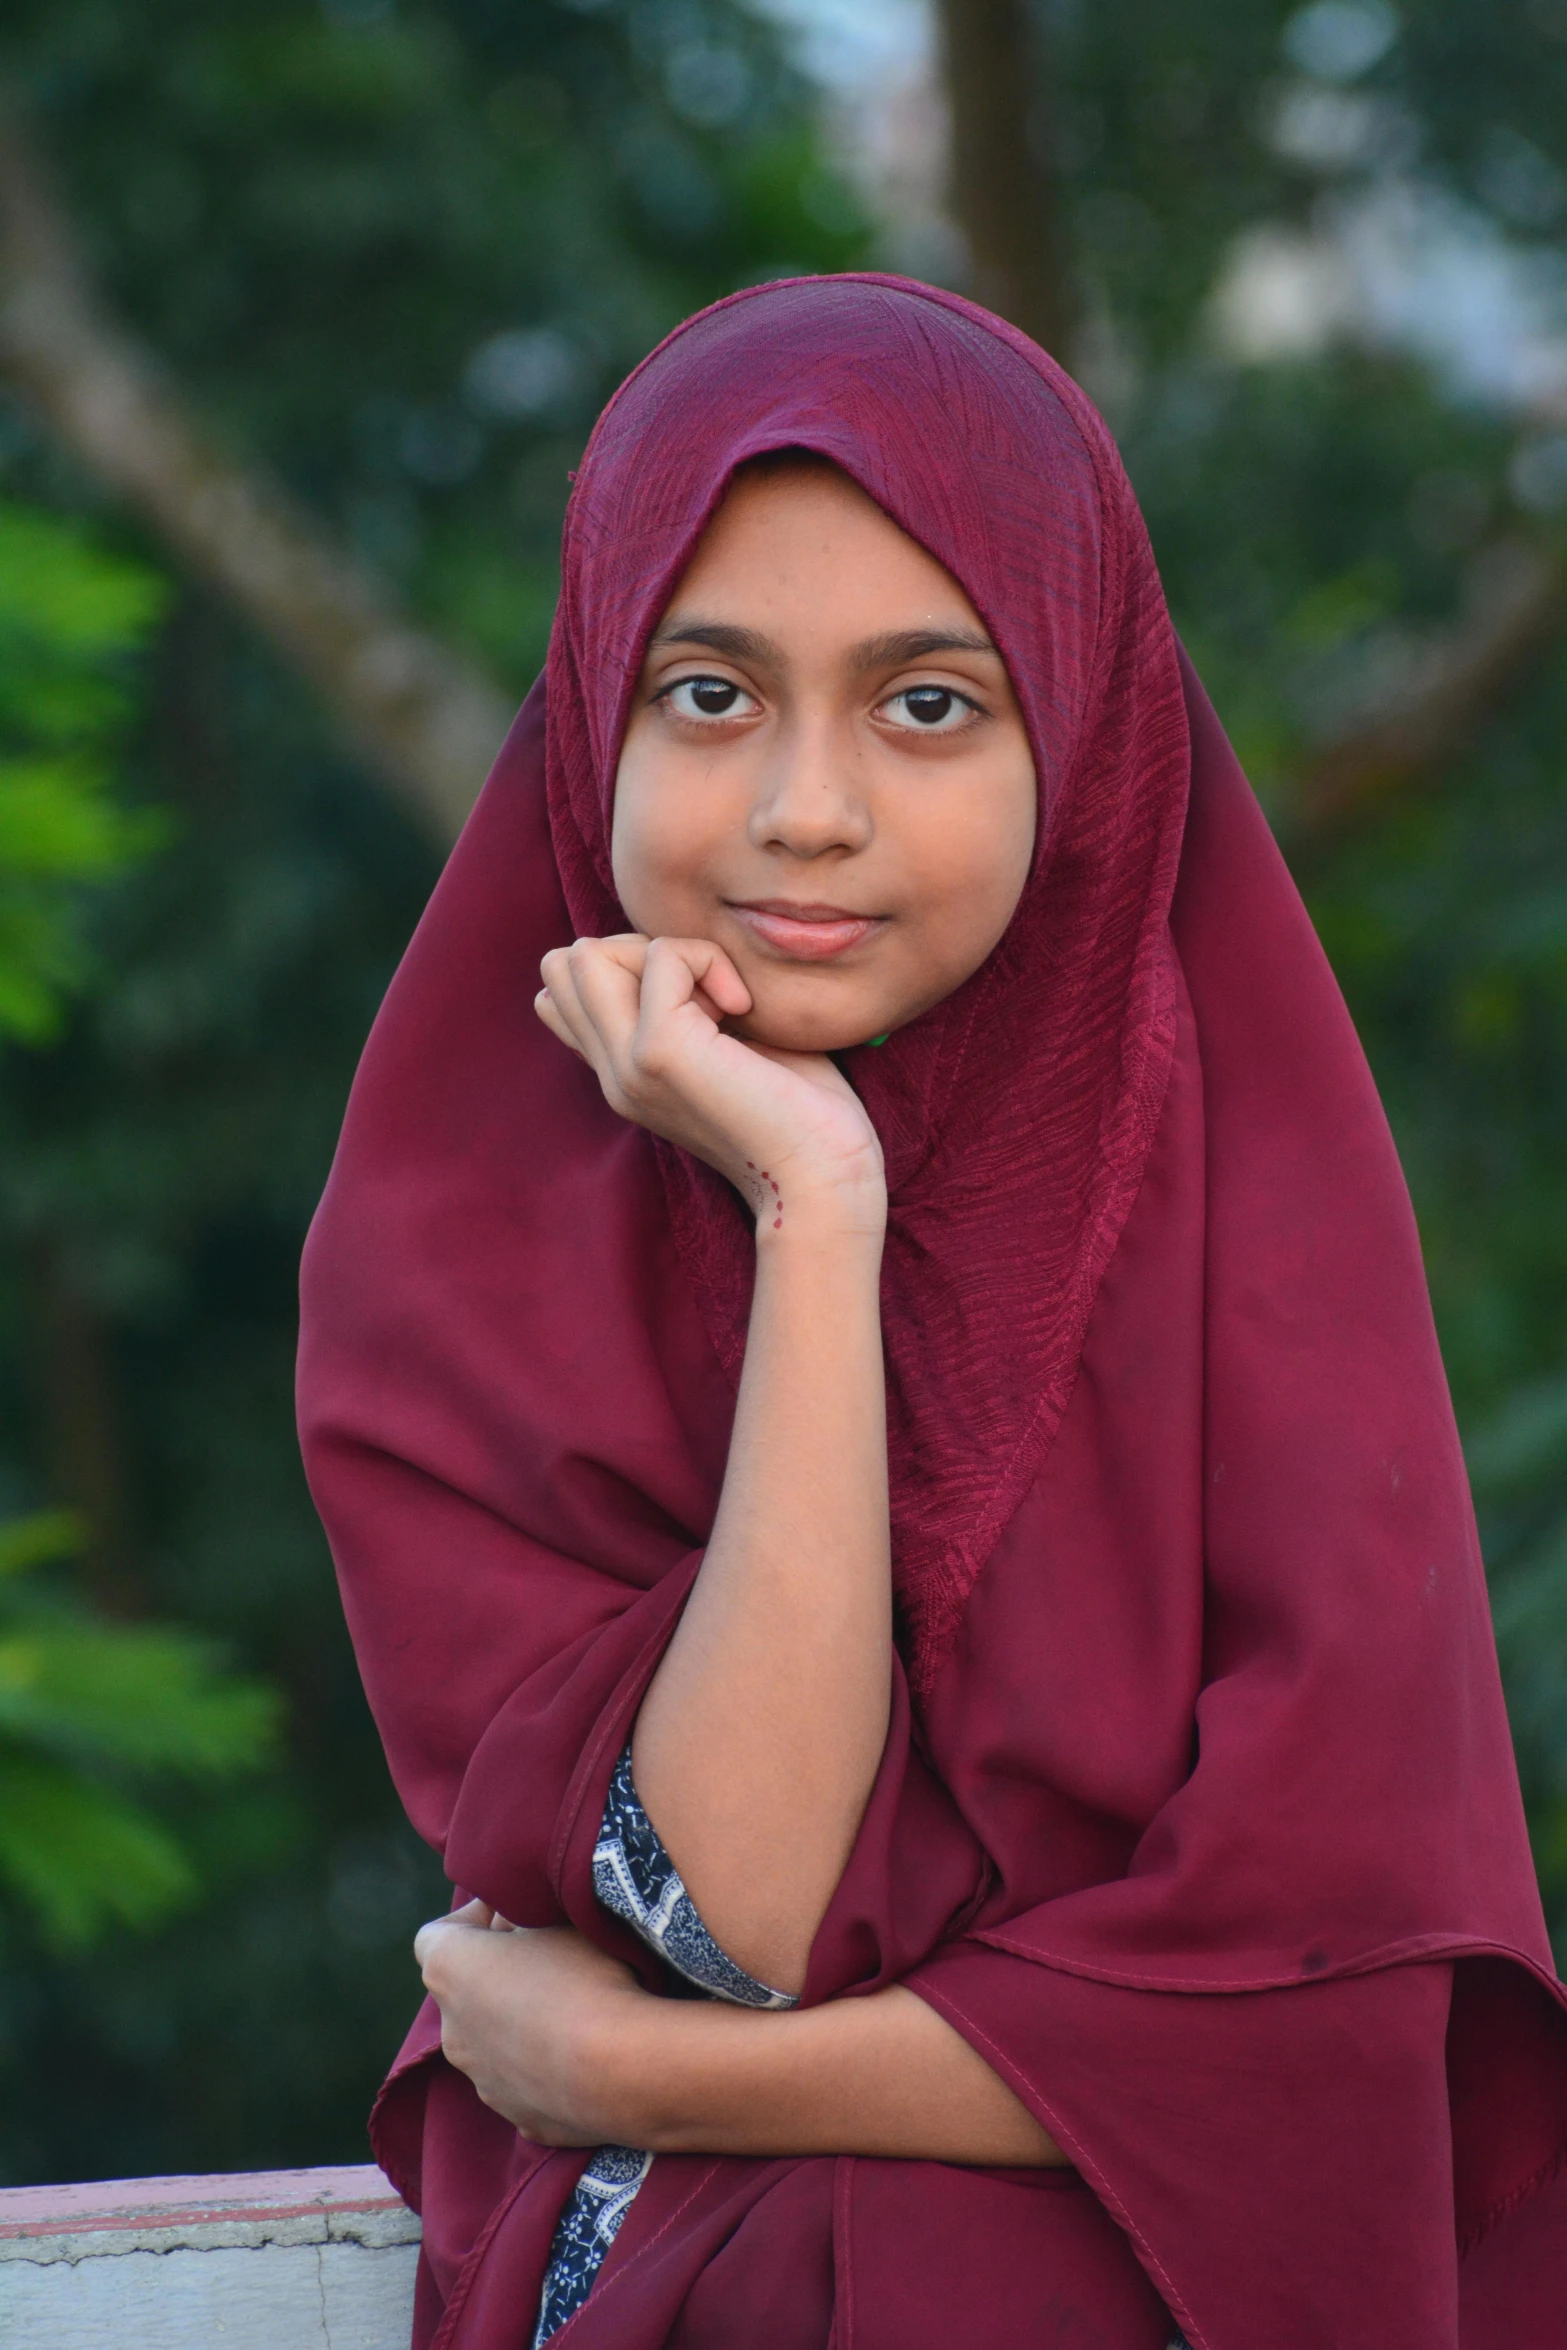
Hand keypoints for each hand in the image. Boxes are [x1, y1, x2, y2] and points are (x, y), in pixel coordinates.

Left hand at [414, 1901, 647, 2145]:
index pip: (435, 1936)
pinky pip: (526, 2080)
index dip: (474, 1919)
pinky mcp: (518, 2117)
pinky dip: (546, 2065)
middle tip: (551, 1959)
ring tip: (575, 2010)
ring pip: (495, 2041)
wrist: (618, 2069)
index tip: (515, 1915)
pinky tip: (586, 2054)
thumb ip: (525, 1918)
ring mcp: (482, 2081)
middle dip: (501, 1972)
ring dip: (521, 2023)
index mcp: (450, 1972)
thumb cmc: (584, 1978)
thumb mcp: (557, 1919)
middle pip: (467, 1991)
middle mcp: (452, 2031)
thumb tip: (517, 1926)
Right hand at [535, 935, 884, 1235]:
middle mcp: (612, 1074)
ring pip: (586, 954)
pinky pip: (662, 955)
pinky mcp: (660, 1052)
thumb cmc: (801, 1113)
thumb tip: (676, 949)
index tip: (693, 999)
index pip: (561, 993)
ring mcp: (627, 1065)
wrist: (823, 1179)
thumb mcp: (727, 1048)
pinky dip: (709, 959)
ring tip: (716, 1002)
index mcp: (622, 1075)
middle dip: (633, 951)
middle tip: (701, 994)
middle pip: (561, 965)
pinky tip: (743, 1007)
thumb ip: (690, 1006)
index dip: (623, 968)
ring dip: (662, 954)